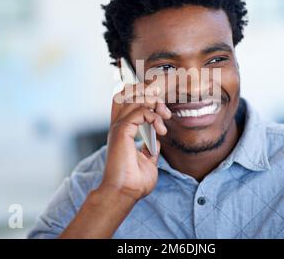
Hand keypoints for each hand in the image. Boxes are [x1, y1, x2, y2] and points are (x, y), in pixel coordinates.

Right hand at [99, 83, 170, 201]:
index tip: (162, 109)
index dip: (143, 96)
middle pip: (128, 92)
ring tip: (164, 117)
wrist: (125, 192)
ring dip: (154, 103)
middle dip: (149, 94)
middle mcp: (118, 125)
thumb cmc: (134, 181)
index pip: (126, 100)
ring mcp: (119, 127)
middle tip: (164, 111)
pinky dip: (154, 116)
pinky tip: (160, 129)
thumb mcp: (148, 161)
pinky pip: (140, 111)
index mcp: (122, 131)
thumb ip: (150, 148)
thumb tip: (156, 141)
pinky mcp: (122, 131)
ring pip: (135, 98)